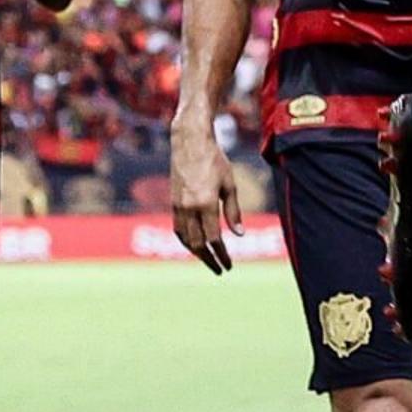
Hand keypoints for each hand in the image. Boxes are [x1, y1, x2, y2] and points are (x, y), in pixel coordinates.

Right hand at [171, 126, 243, 273]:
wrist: (189, 141)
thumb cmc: (215, 160)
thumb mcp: (230, 184)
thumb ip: (234, 211)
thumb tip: (239, 234)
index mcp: (205, 203)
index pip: (214, 239)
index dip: (222, 255)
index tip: (229, 266)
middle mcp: (189, 207)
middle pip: (197, 244)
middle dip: (209, 259)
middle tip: (220, 270)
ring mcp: (178, 205)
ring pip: (185, 238)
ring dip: (196, 253)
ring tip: (208, 260)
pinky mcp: (172, 202)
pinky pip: (177, 228)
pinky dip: (186, 240)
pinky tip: (194, 244)